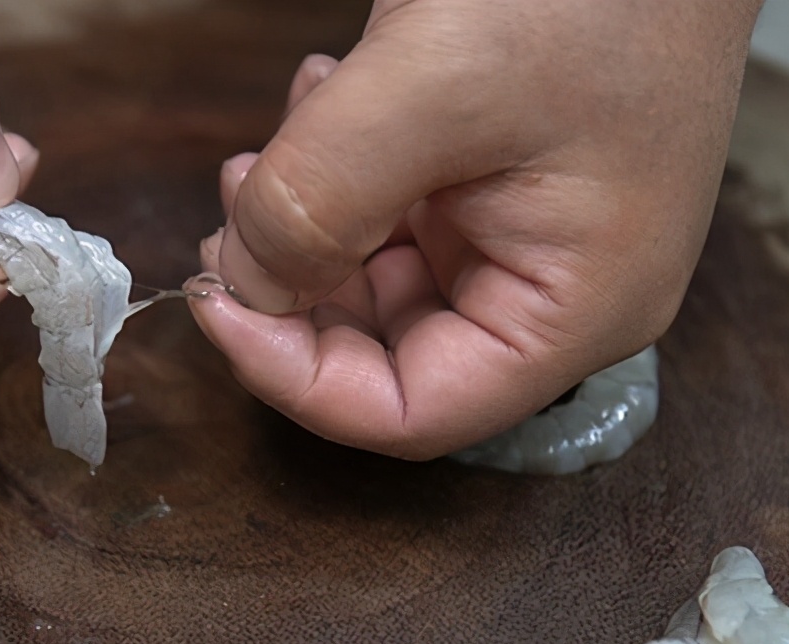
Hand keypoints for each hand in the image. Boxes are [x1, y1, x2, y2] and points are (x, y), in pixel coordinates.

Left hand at [190, 0, 761, 458]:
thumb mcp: (438, 85)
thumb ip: (322, 197)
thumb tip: (242, 283)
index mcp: (570, 310)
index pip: (412, 413)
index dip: (297, 378)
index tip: (218, 302)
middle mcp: (549, 294)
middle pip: (383, 353)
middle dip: (292, 295)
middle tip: (230, 221)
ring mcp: (520, 239)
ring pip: (372, 284)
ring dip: (305, 228)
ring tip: (274, 144)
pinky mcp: (493, 188)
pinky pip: (390, 219)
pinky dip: (337, 178)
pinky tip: (324, 101)